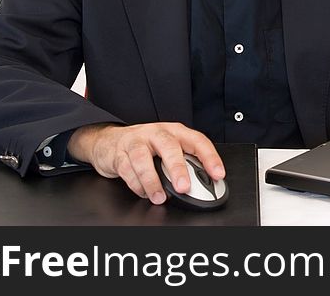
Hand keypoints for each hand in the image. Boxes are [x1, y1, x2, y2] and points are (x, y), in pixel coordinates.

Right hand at [67, 122, 224, 204]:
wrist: (111, 142)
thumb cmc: (147, 146)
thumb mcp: (169, 150)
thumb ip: (185, 163)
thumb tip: (203, 185)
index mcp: (175, 131)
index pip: (197, 140)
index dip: (210, 157)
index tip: (218, 174)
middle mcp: (157, 133)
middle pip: (169, 146)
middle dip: (177, 168)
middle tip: (183, 187)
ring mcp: (137, 141)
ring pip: (143, 159)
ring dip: (152, 181)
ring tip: (159, 197)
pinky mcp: (119, 153)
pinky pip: (128, 170)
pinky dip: (137, 185)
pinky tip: (144, 192)